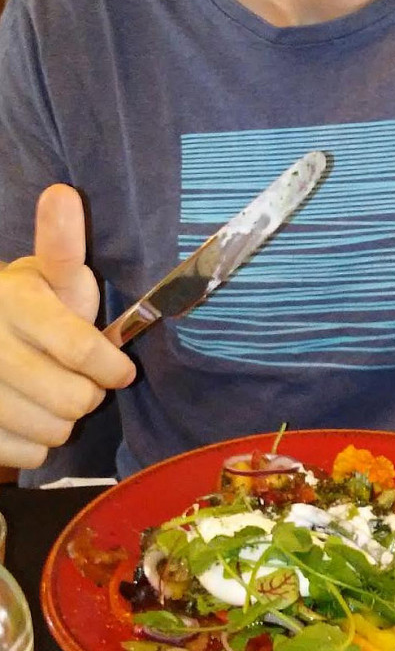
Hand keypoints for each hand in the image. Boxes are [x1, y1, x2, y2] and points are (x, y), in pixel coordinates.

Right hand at [0, 184, 134, 468]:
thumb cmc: (33, 305)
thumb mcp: (52, 274)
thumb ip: (64, 244)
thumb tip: (63, 194)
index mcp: (16, 303)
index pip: (81, 351)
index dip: (111, 367)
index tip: (121, 369)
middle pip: (73, 400)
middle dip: (90, 393)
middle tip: (84, 380)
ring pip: (53, 432)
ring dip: (63, 420)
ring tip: (53, 393)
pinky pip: (29, 456)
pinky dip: (36, 443)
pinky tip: (27, 415)